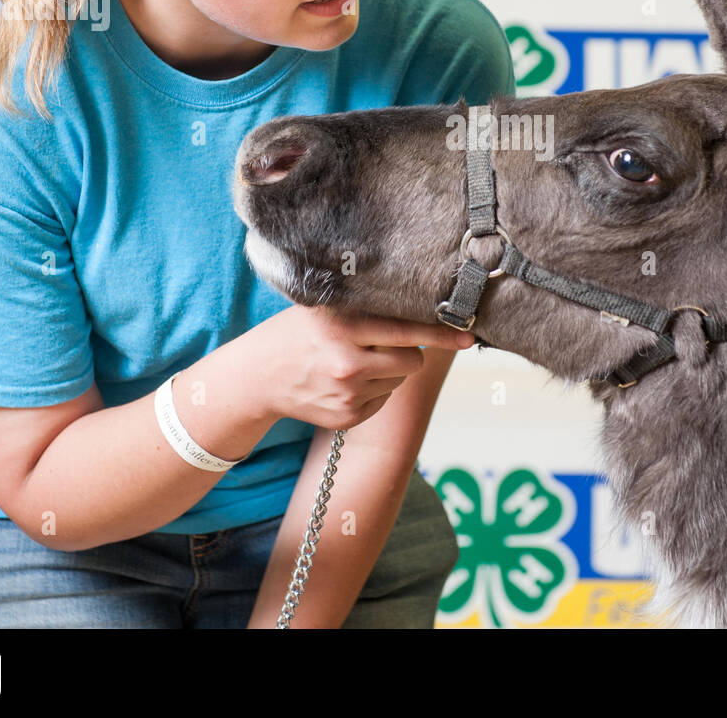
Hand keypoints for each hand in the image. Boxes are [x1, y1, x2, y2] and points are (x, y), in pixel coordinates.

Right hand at [241, 305, 473, 428]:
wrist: (257, 377)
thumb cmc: (298, 333)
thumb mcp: (327, 310)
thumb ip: (369, 309)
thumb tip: (425, 307)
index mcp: (343, 327)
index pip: (406, 330)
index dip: (441, 333)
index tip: (469, 334)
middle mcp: (347, 363)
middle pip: (412, 361)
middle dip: (406, 352)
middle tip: (378, 344)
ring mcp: (347, 395)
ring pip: (398, 381)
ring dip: (387, 371)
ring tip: (352, 361)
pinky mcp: (346, 418)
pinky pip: (382, 400)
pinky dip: (372, 391)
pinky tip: (342, 382)